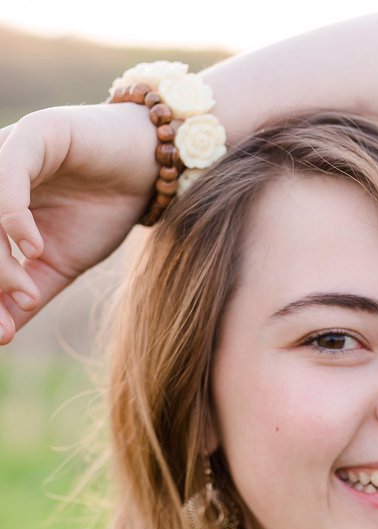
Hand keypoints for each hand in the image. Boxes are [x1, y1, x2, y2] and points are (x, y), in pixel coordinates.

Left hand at [0, 102, 157, 343]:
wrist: (152, 172)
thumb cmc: (104, 212)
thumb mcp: (61, 264)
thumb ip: (28, 293)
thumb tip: (2, 334)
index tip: (4, 335)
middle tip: (10, 321)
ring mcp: (9, 151)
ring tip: (27, 289)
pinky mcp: (34, 133)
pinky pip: (9, 175)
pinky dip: (13, 217)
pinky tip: (34, 248)